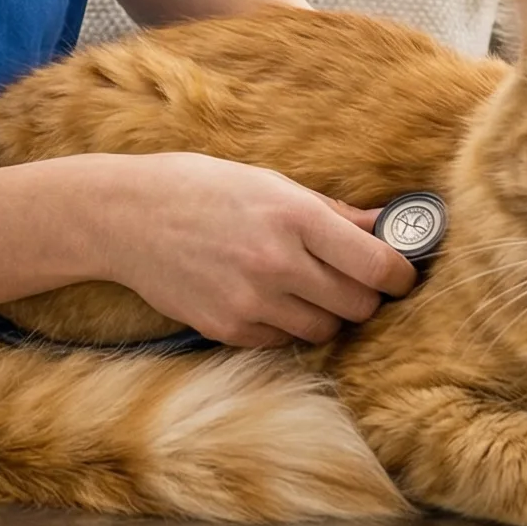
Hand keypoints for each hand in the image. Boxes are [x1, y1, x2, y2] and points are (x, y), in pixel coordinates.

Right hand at [92, 154, 418, 347]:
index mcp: (294, 216)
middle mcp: (277, 262)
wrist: (126, 217)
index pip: (377, 265)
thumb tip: (385, 226)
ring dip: (326, 314)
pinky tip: (266, 298)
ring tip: (305, 287)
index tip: (400, 274)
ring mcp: (250, 301)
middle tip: (353, 280)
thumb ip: (332, 212)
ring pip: (325, 331)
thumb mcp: (269, 184)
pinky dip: (286, 326)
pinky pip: (282, 341)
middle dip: (365, 296)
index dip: (400, 274)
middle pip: (358, 305)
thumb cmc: (201, 188)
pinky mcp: (226, 328)